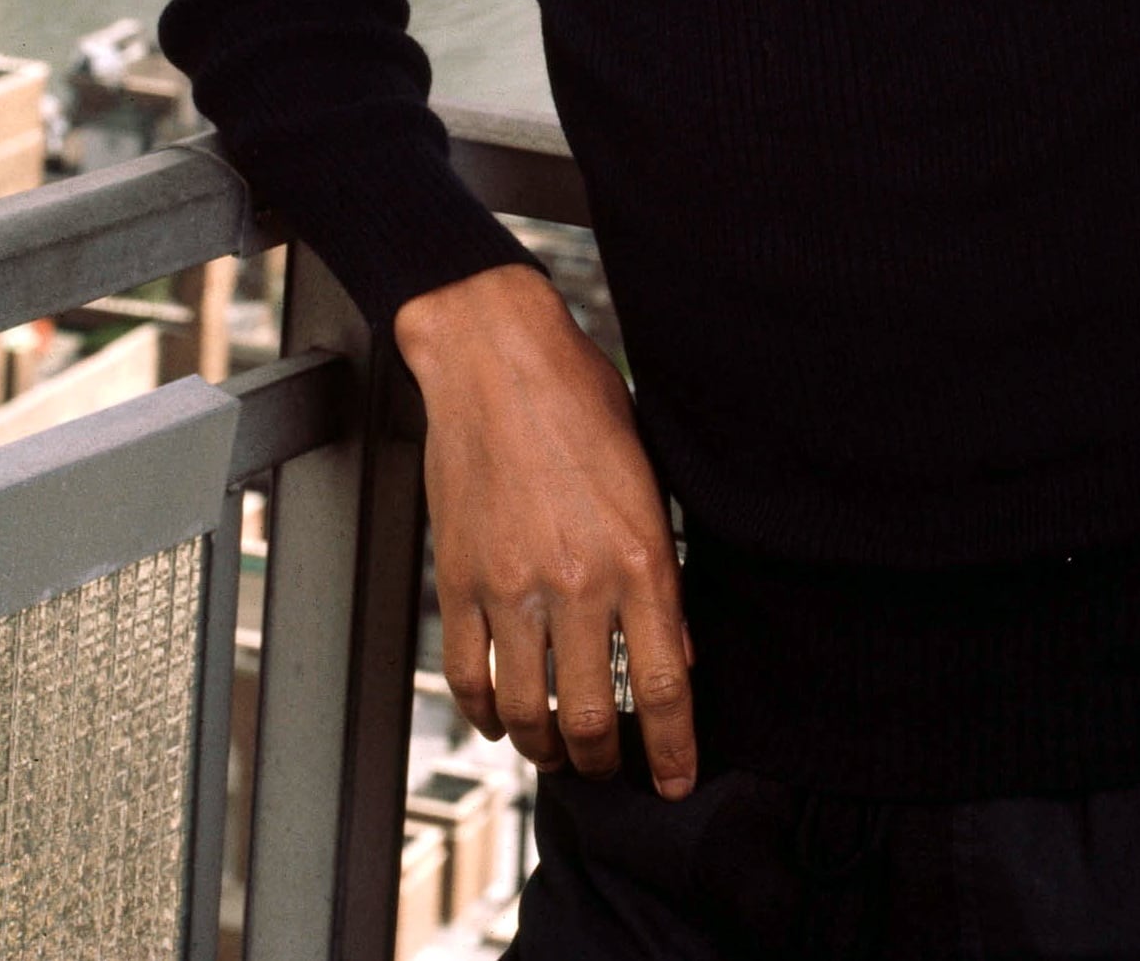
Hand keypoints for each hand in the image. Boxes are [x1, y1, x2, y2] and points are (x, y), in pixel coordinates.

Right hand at [393, 262, 695, 796]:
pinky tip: (501, 717)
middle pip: (594, 716)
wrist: (497, 357)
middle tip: (610, 767)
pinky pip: (468, 676)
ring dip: (545, 748)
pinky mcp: (460, 578)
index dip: (675, 750)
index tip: (675, 781)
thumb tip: (679, 649)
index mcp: (639, 555)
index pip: (667, 686)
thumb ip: (663, 572)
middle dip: (606, 761)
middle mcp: (578, 581)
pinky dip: (485, 713)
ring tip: (556, 750)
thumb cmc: (580, 402)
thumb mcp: (649, 479)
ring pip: (528, 711)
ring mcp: (512, 586)